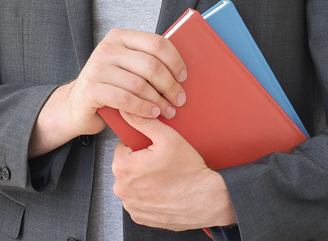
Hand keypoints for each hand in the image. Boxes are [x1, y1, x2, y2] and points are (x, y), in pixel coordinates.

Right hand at [29, 28, 186, 156]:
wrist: (76, 105)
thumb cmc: (110, 86)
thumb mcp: (127, 67)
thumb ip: (146, 61)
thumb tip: (181, 71)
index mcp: (120, 36)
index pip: (156, 43)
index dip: (174, 60)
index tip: (183, 77)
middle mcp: (107, 48)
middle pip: (150, 64)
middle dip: (169, 85)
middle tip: (179, 100)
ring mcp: (97, 68)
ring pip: (140, 84)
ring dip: (158, 101)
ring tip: (168, 111)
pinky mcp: (91, 89)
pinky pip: (126, 100)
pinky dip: (143, 109)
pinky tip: (153, 114)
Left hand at [112, 111, 236, 230]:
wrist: (206, 200)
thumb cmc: (188, 171)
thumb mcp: (167, 138)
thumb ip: (143, 122)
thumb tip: (126, 111)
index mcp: (123, 167)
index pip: (122, 147)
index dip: (139, 145)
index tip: (153, 149)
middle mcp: (122, 189)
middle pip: (126, 166)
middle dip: (140, 162)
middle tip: (161, 162)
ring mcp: (130, 205)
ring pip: (131, 183)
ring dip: (142, 179)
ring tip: (163, 177)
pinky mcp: (140, 217)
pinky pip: (138, 200)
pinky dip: (147, 195)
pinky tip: (162, 190)